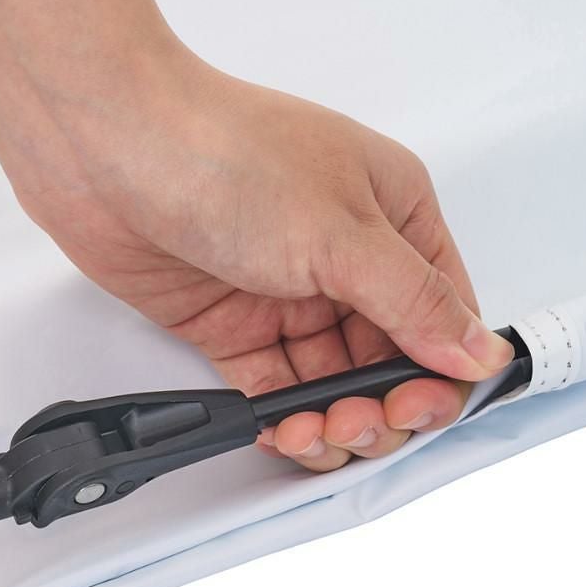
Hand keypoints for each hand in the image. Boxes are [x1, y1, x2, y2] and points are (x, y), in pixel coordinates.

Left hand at [0, 0, 514, 471]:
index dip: (440, 373)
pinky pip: (276, 388)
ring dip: (333, 422)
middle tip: (360, 423)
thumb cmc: (222, 157)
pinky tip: (284, 432)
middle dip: (383, 405)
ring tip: (315, 431)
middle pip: (389, 359)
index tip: (417, 408)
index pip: (443, 314)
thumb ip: (411, 302)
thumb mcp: (340, 231)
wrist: (108, 154)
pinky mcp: (235, 328)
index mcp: (393, 218)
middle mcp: (345, 260)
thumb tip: (477, 352)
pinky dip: (285, 419)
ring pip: (332, 383)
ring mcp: (287, 297)